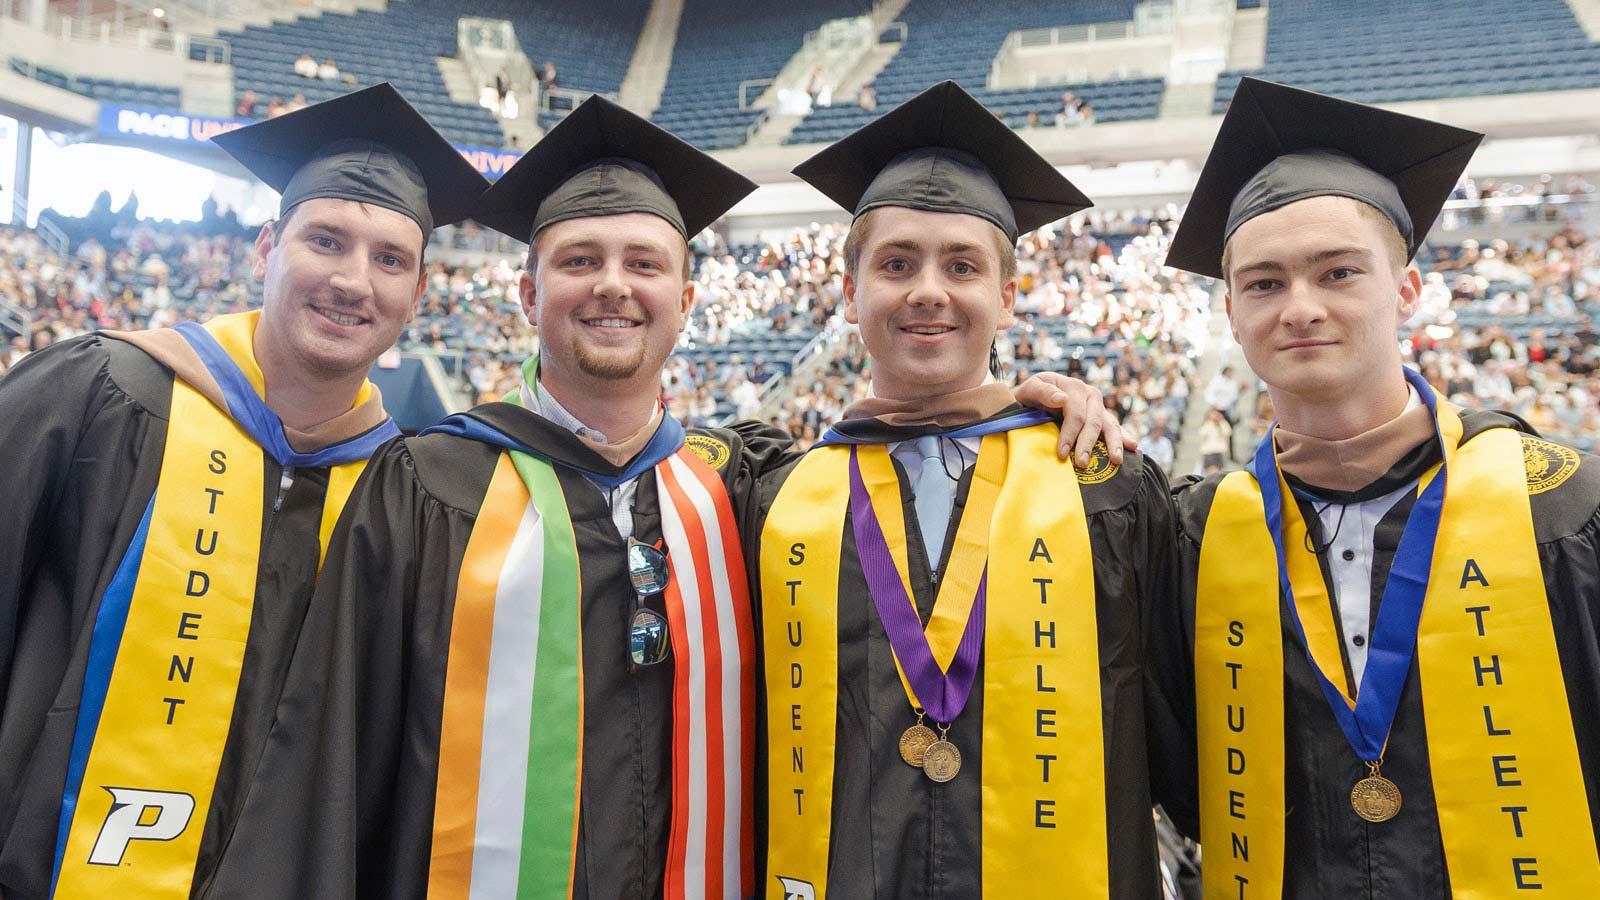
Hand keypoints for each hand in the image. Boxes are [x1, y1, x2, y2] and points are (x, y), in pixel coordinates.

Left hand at [1013, 372, 1136, 466]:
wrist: (1032, 399)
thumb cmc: (1029, 396)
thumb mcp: (1030, 389)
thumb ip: (1043, 392)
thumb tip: (1061, 399)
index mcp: (1074, 387)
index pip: (1076, 413)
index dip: (1070, 433)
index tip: (1062, 453)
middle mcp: (1090, 395)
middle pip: (1094, 421)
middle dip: (1088, 443)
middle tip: (1082, 464)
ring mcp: (1098, 407)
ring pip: (1110, 424)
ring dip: (1114, 443)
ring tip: (1116, 460)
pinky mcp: (1101, 417)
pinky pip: (1114, 427)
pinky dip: (1124, 437)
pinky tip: (1133, 447)